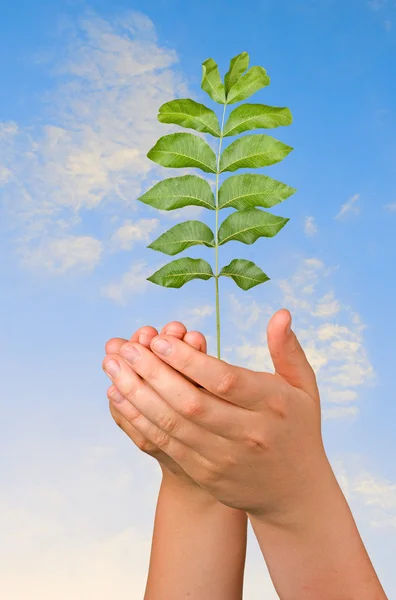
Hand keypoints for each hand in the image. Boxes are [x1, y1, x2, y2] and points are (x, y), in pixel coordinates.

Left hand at [102, 309, 331, 527]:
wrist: (294, 493)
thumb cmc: (297, 428)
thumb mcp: (303, 387)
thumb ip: (288, 349)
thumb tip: (280, 312)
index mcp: (273, 404)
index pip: (225, 380)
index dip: (188, 360)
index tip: (159, 339)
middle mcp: (249, 433)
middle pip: (192, 402)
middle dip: (153, 373)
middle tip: (127, 348)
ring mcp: (225, 457)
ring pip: (173, 424)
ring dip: (137, 394)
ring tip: (112, 367)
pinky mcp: (206, 474)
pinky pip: (167, 444)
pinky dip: (139, 419)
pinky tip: (119, 397)